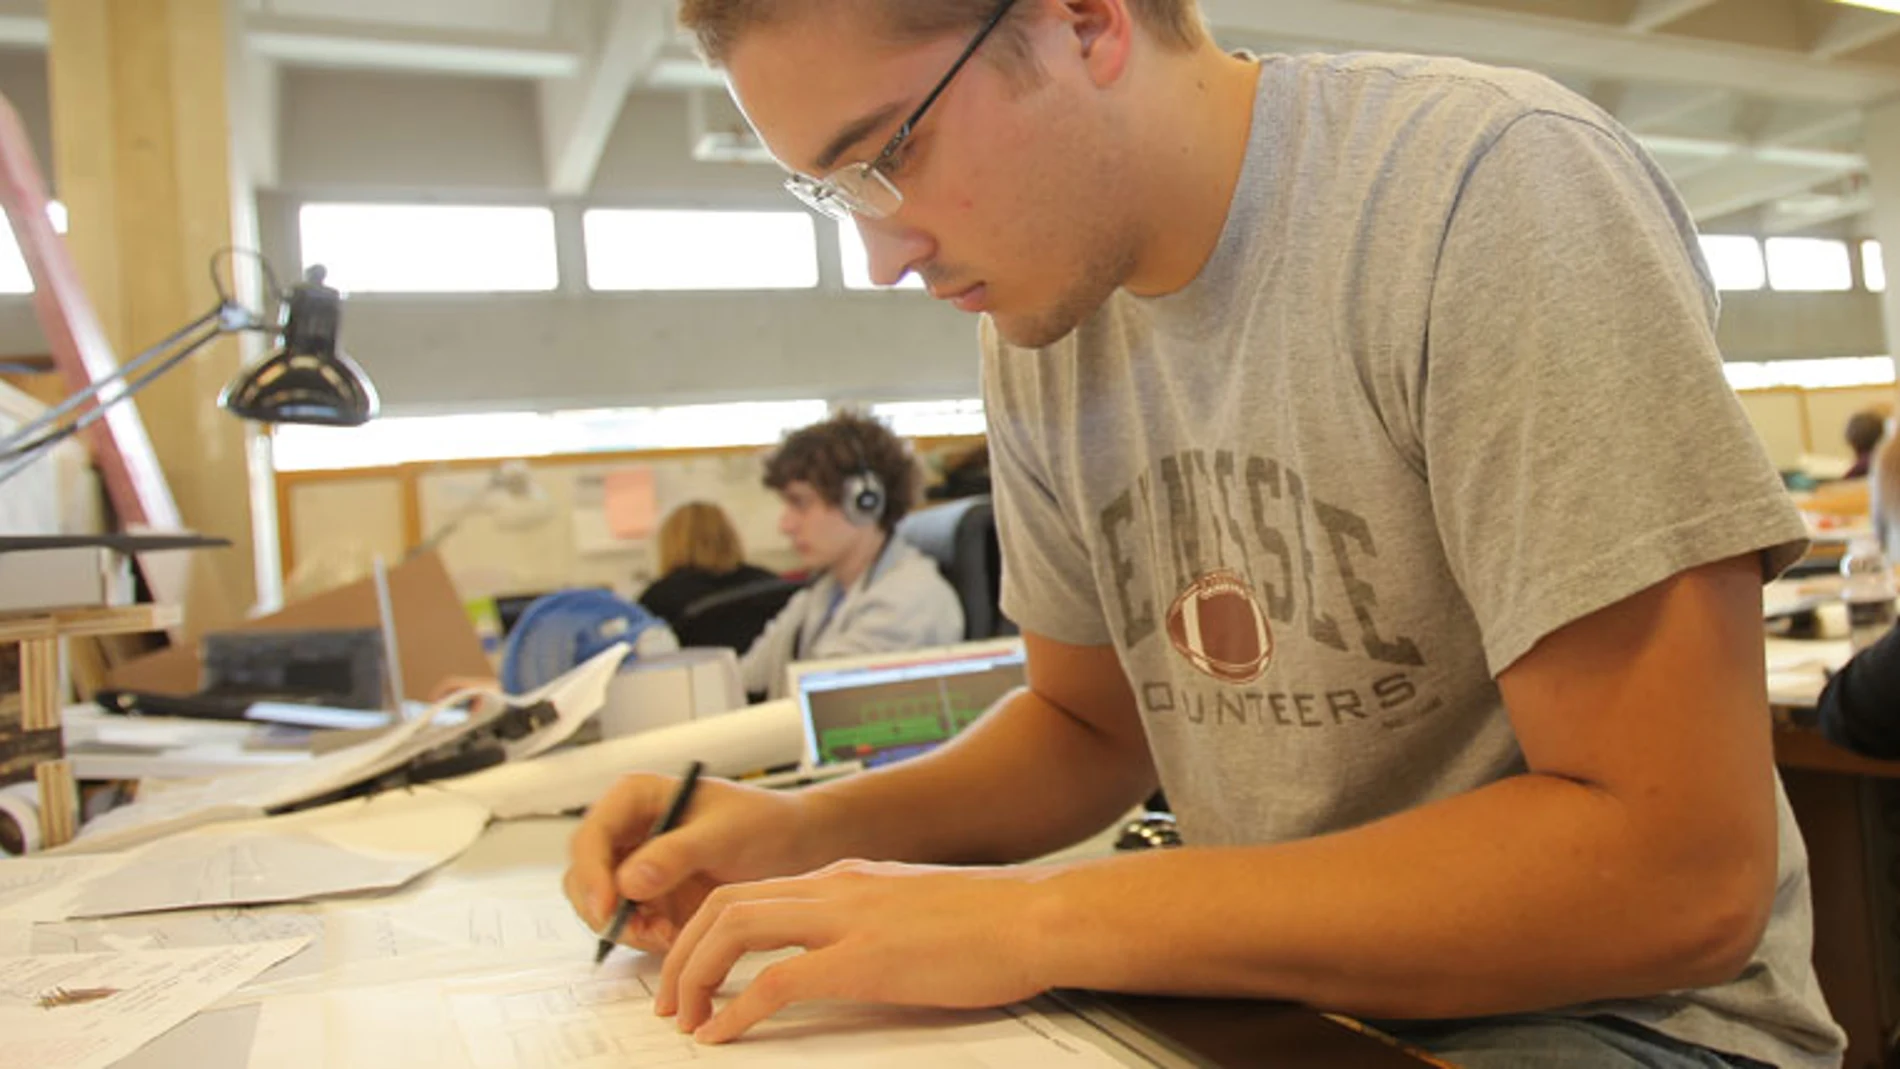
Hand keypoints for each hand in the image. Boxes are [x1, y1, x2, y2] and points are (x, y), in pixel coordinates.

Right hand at [563, 773, 819, 952]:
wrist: (793, 845)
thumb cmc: (762, 822)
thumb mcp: (724, 833)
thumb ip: (676, 853)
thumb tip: (628, 881)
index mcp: (636, 799)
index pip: (591, 836)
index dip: (591, 873)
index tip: (608, 906)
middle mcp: (627, 832)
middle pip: (584, 876)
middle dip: (604, 909)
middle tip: (641, 932)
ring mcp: (635, 866)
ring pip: (600, 906)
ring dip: (626, 928)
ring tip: (668, 936)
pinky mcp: (649, 897)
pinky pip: (628, 924)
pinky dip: (644, 937)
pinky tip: (675, 937)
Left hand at [656, 860, 1056, 1043]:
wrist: (1036, 915)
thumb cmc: (989, 921)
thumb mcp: (909, 912)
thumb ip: (864, 924)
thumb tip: (833, 955)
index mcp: (844, 878)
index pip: (750, 891)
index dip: (704, 931)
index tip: (690, 971)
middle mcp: (834, 888)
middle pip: (725, 904)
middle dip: (682, 952)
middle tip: (668, 1000)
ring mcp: (846, 919)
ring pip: (735, 928)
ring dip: (695, 975)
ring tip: (685, 1018)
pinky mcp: (863, 958)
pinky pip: (774, 981)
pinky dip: (735, 1008)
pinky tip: (722, 1033)